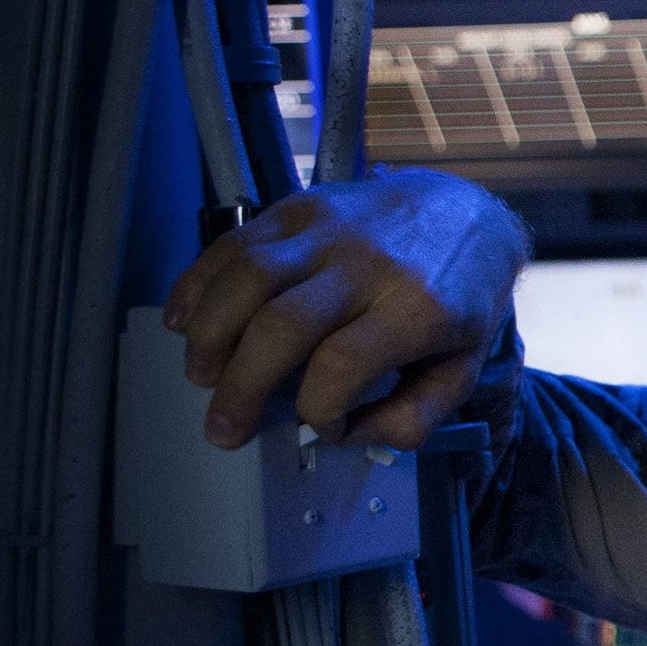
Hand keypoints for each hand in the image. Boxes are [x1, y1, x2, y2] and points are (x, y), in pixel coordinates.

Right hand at [167, 170, 529, 450]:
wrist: (461, 210)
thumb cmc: (458, 294)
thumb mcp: (462, 365)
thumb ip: (416, 414)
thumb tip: (350, 436)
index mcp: (417, 309)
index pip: (343, 365)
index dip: (318, 408)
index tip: (322, 425)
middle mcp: (368, 266)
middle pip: (282, 326)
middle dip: (242, 385)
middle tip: (223, 427)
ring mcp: (328, 231)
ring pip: (246, 279)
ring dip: (210, 334)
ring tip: (202, 375)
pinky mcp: (297, 208)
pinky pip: (232, 244)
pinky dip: (197, 283)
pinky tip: (184, 321)